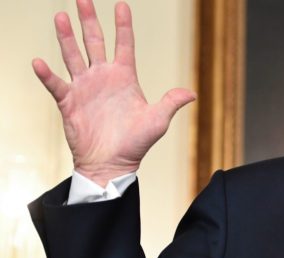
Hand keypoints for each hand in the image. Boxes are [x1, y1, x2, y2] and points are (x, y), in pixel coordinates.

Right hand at [32, 0, 195, 186]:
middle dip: (88, 20)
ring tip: (60, 16)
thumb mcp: (157, 122)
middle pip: (94, 41)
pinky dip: (47, 74)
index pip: (124, 44)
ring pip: (72, 55)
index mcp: (125, 77)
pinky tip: (40, 62)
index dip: (123, 25)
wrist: (111, 164)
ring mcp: (84, 87)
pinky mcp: (69, 101)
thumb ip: (170, 103)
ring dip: (66, 37)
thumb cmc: (135, 144)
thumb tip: (191, 93)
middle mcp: (103, 77)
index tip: (121, 4)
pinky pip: (56, 84)